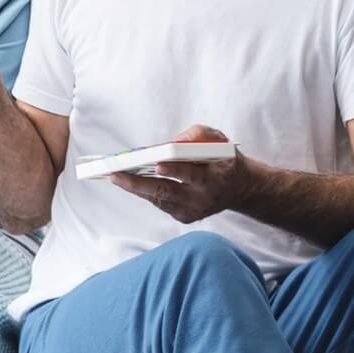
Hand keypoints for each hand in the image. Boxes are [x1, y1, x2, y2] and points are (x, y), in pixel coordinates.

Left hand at [109, 125, 247, 223]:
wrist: (238, 188)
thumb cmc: (222, 158)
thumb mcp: (219, 140)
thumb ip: (199, 135)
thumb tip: (172, 143)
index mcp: (215, 177)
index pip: (193, 174)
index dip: (176, 169)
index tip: (158, 164)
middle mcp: (204, 197)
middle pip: (168, 191)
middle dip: (139, 183)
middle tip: (116, 175)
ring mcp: (194, 210)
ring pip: (159, 199)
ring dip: (135, 187)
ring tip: (115, 176)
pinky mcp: (185, 217)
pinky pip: (160, 203)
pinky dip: (145, 191)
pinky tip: (129, 181)